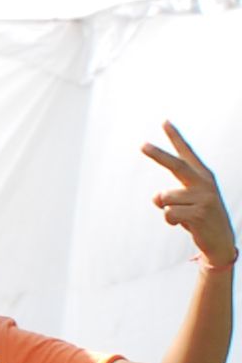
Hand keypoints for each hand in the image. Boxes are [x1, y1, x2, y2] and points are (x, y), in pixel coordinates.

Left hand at [146, 121, 234, 267]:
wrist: (220, 240)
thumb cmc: (198, 217)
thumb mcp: (185, 204)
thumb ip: (169, 196)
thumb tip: (157, 197)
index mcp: (203, 176)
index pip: (186, 153)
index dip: (175, 137)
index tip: (164, 122)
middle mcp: (205, 183)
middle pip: (176, 165)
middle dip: (158, 155)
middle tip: (142, 145)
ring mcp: (204, 197)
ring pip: (164, 198)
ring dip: (167, 210)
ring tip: (184, 216)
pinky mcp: (200, 213)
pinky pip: (168, 214)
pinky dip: (170, 221)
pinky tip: (186, 224)